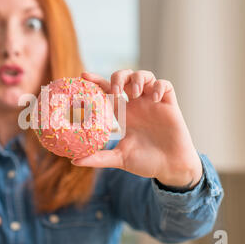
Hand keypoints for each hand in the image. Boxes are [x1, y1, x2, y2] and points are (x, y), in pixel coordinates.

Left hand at [72, 70, 202, 188]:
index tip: (83, 76)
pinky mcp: (169, 105)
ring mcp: (153, 103)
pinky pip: (165, 85)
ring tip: (135, 93)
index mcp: (124, 114)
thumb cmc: (146, 162)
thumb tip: (74, 161)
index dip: (97, 81)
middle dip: (119, 77)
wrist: (170, 168)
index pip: (108, 91)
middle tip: (116, 90)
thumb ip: (99, 158)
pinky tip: (154, 99)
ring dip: (137, 78)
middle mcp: (137, 105)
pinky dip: (158, 86)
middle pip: (126, 77)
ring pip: (145, 75)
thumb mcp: (120, 158)